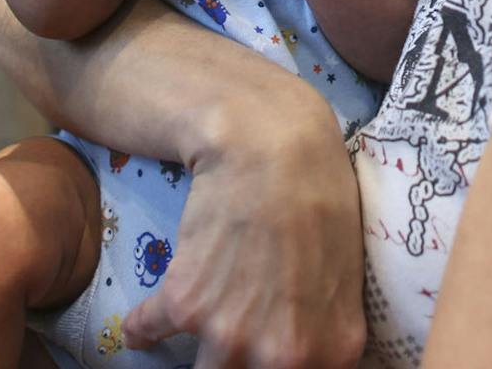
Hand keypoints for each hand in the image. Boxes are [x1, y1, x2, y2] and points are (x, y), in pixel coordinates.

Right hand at [122, 89, 365, 368]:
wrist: (271, 145)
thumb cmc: (322, 196)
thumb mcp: (349, 278)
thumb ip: (328, 331)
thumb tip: (307, 359)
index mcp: (332, 351)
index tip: (259, 361)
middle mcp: (282, 356)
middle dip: (233, 365)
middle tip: (229, 346)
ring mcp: (231, 335)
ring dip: (194, 355)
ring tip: (195, 338)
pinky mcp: (185, 305)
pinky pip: (147, 333)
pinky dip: (142, 328)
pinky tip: (143, 327)